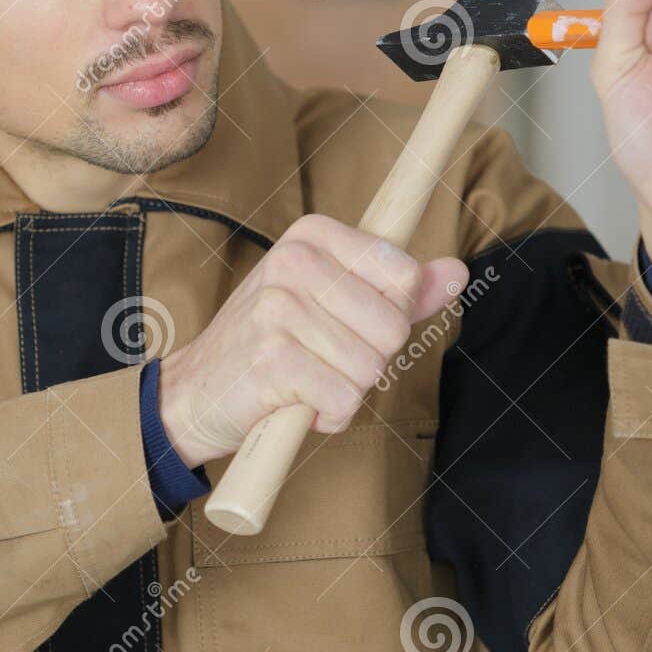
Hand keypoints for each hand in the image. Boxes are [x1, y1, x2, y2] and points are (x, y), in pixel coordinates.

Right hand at [158, 214, 467, 466]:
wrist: (194, 392)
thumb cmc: (271, 346)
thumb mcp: (333, 303)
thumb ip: (397, 290)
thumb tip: (458, 272)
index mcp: (312, 235)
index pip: (404, 275)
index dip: (389, 318)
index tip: (347, 325)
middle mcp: (293, 260)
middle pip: (393, 327)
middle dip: (369, 360)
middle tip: (322, 359)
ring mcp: (279, 307)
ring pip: (372, 368)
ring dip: (347, 391)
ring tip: (306, 381)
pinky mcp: (272, 358)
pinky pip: (344, 399)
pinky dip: (329, 415)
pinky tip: (297, 403)